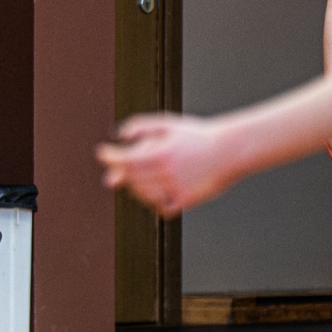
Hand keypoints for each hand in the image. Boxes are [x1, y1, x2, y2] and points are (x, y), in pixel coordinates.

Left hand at [97, 113, 237, 216]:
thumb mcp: (168, 124)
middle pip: (131, 178)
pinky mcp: (187, 200)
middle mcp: (168, 173)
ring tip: (140, 176)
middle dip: (122, 171)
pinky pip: (160, 207)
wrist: (229, 150)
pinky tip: (154, 190)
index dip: (110, 157)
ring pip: (143, 194)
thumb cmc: (198, 136)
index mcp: (162, 154)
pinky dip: (153, 201)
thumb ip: (141, 126)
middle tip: (119, 166)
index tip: (102, 153)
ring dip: (136, 186)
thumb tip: (120, 136)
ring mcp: (177, 189)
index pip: (125, 160)